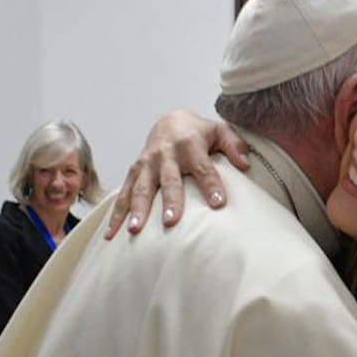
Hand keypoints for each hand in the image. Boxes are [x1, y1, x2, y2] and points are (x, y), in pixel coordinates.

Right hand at [105, 111, 250, 238]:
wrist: (168, 122)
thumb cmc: (198, 132)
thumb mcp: (219, 131)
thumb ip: (234, 145)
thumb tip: (245, 164)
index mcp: (189, 144)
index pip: (203, 167)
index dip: (211, 185)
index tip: (219, 204)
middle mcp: (165, 154)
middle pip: (169, 180)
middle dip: (170, 201)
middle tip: (171, 221)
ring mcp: (147, 164)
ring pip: (141, 188)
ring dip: (137, 209)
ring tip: (135, 230)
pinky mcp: (134, 172)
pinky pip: (123, 193)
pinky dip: (116, 213)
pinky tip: (112, 234)